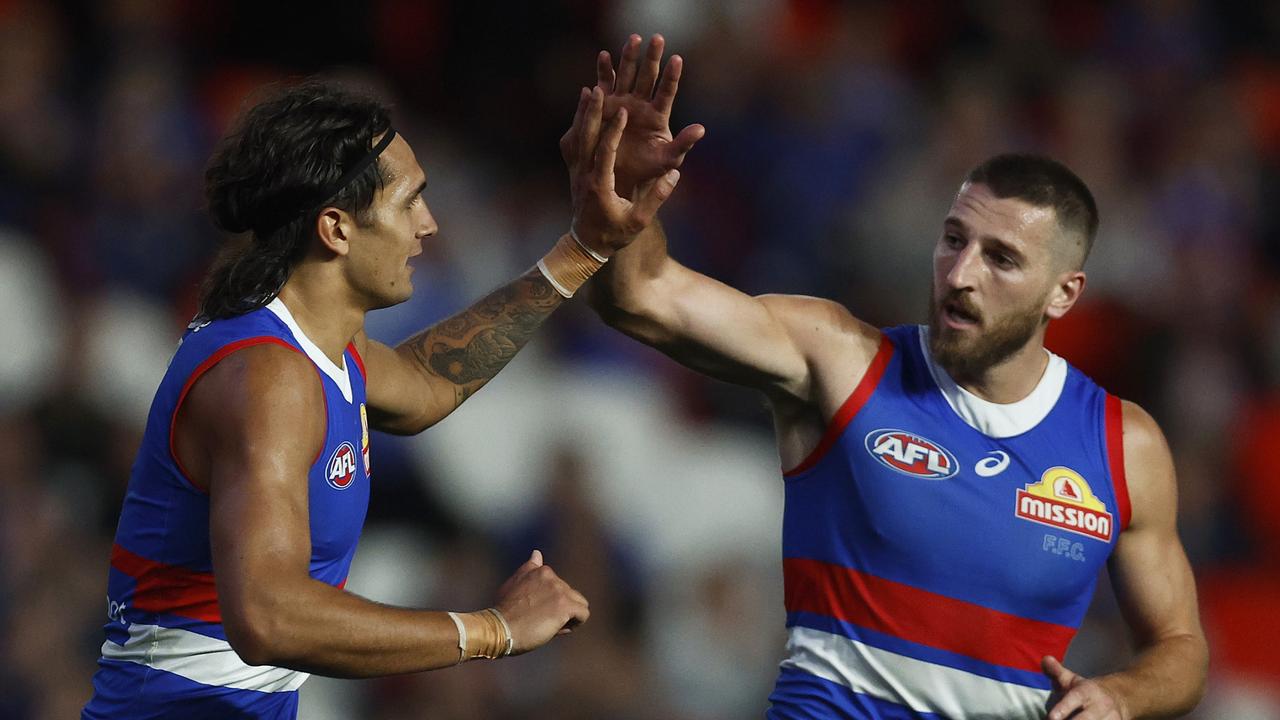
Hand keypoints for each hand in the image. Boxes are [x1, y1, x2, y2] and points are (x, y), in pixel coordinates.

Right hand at [493, 550, 589, 654]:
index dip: (550, 602)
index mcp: (541, 571)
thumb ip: (528, 569)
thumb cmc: (503, 610)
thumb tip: (537, 552)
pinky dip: (575, 624)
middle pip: (570, 596)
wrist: (499, 628)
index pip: (559, 586)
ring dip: (569, 617)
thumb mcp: (513, 583)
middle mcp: (552, 577)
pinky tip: (558, 630)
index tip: (535, 611)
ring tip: (550, 626)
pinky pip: (584, 614)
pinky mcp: (565, 606)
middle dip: (560, 610)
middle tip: (540, 622)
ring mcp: (559, 590)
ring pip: (579, 604)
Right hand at [560, 33, 704, 196]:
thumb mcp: (668, 158)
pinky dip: (604, 70)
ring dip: (630, 56)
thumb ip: (683, 143)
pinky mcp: (605, 104)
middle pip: (648, 76)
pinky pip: (605, 84)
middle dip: (652, 57)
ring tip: (634, 39)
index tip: (677, 59)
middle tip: (657, 38)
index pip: (667, 91)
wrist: (620, 177)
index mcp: (658, 114)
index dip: (672, 76)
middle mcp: (641, 103)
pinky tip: (605, 55)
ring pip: (627, 74)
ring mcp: (622, 101)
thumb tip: (702, 129)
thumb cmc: (647, 168)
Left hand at [564, 86, 680, 255]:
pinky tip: (582, 106)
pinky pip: (574, 142)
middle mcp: (584, 175)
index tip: (623, 112)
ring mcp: (576, 172)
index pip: (605, 153)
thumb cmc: (616, 233)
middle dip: (591, 113)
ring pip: (577, 137)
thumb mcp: (639, 220)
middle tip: (598, 90)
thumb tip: (675, 175)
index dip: (613, 131)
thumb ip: (656, 197)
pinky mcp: (574, 170)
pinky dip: (578, 122)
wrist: (587, 244)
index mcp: (600, 186)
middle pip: (585, 139)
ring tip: (591, 89)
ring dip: (583, 113)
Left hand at [1043, 656, 1130, 719]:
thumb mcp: (1071, 679)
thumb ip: (1056, 672)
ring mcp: (1111, 718)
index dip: (1063, 708)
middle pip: (1087, 719)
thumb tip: (1045, 659)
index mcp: (1088, 691)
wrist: (1120, 698)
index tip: (1051, 718)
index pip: (1075, 698)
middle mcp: (1101, 706)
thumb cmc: (1086, 691)